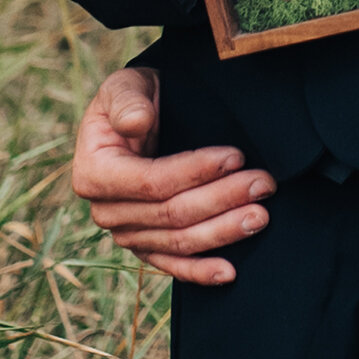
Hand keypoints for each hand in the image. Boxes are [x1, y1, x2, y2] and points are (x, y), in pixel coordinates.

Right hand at [69, 67, 273, 287]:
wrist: (137, 120)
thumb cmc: (132, 99)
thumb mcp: (125, 86)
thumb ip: (128, 101)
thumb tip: (136, 123)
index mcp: (94, 173)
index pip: (152, 182)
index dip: (195, 172)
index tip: (236, 156)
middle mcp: (105, 211)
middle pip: (171, 215)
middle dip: (222, 199)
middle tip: (264, 184)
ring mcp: (126, 234)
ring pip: (178, 242)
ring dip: (222, 232)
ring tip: (261, 216)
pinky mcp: (145, 247)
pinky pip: (172, 265)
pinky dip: (200, 272)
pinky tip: (230, 273)